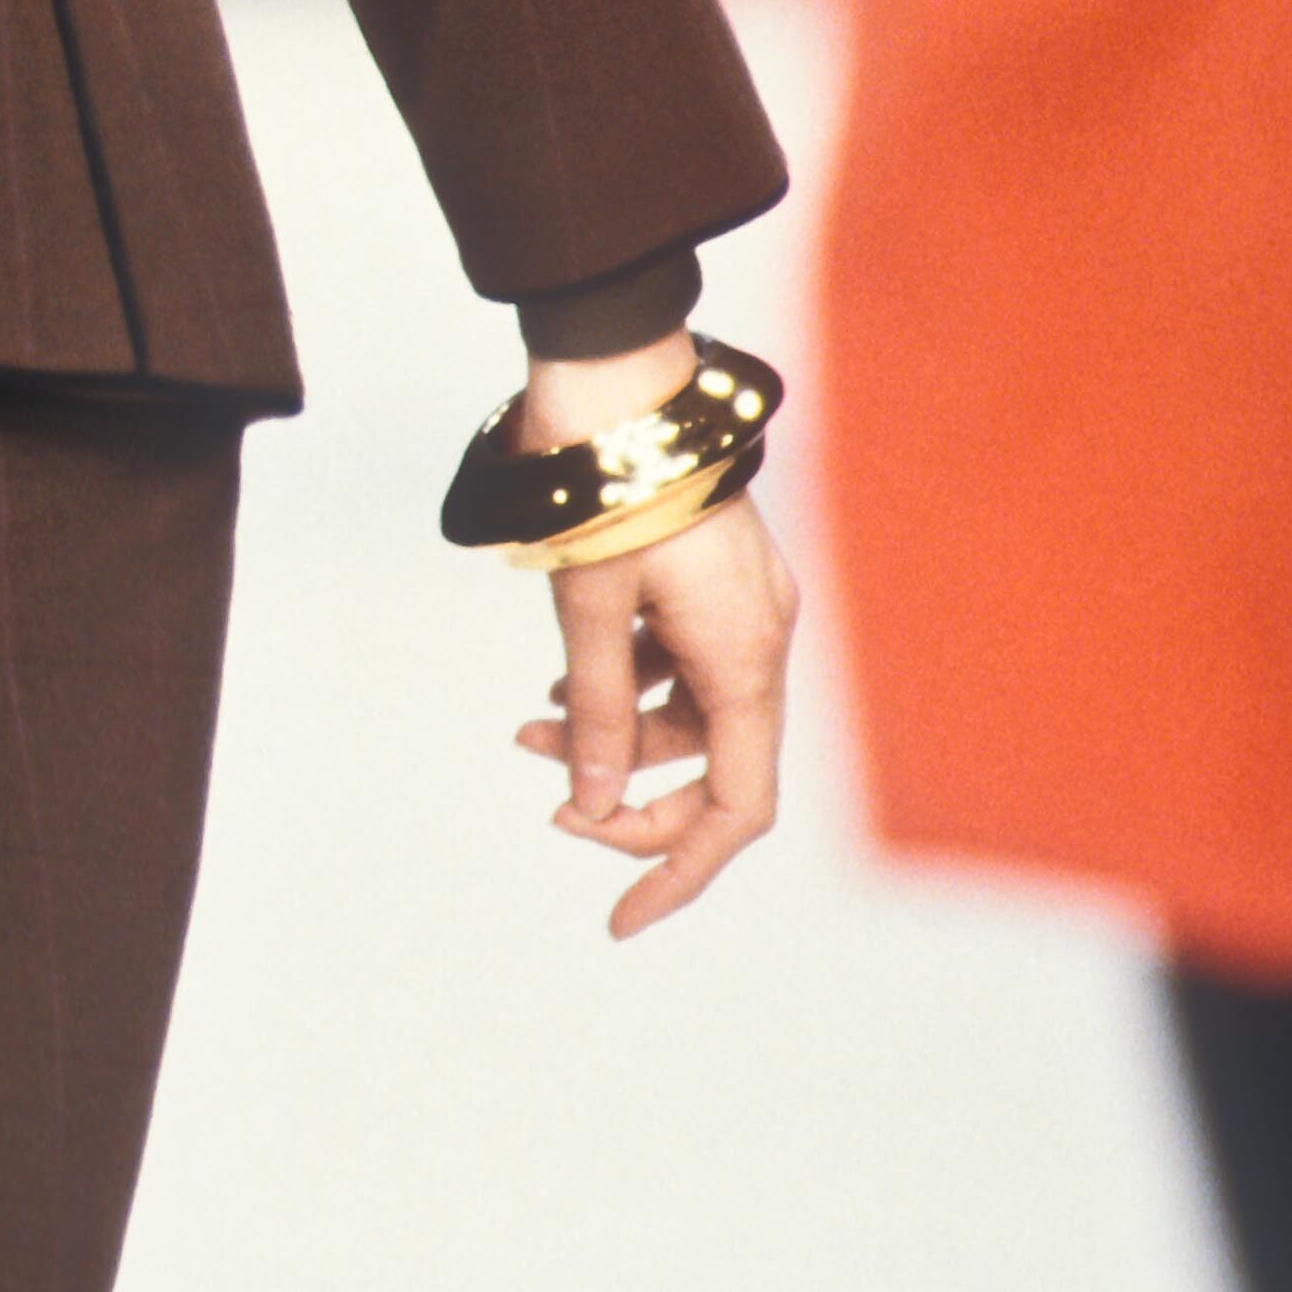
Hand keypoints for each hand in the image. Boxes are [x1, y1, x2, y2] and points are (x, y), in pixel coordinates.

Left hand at [513, 481, 798, 940]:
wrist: (618, 373)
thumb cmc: (604, 487)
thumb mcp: (590, 609)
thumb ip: (598, 713)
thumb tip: (593, 801)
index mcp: (746, 657)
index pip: (737, 808)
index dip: (680, 869)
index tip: (618, 917)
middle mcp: (761, 637)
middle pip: (715, 768)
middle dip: (634, 796)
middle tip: (549, 801)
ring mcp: (744, 604)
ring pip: (691, 712)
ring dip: (619, 734)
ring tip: (530, 723)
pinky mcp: (717, 576)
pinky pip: (684, 662)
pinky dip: (629, 682)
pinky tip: (561, 679)